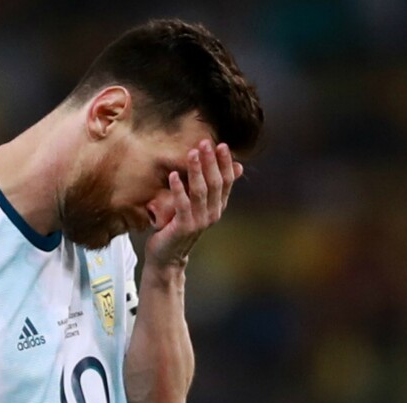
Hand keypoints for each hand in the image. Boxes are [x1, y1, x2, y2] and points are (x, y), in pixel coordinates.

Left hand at [144, 139, 242, 270]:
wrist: (168, 256)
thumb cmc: (180, 226)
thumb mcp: (198, 205)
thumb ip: (211, 187)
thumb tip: (238, 167)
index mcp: (217, 206)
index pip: (226, 181)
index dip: (225, 163)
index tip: (221, 145)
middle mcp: (212, 214)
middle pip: (215, 183)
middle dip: (211, 162)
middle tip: (205, 142)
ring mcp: (199, 221)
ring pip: (200, 192)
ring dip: (196, 171)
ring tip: (192, 153)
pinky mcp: (183, 227)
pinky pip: (182, 205)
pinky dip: (178, 189)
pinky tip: (173, 175)